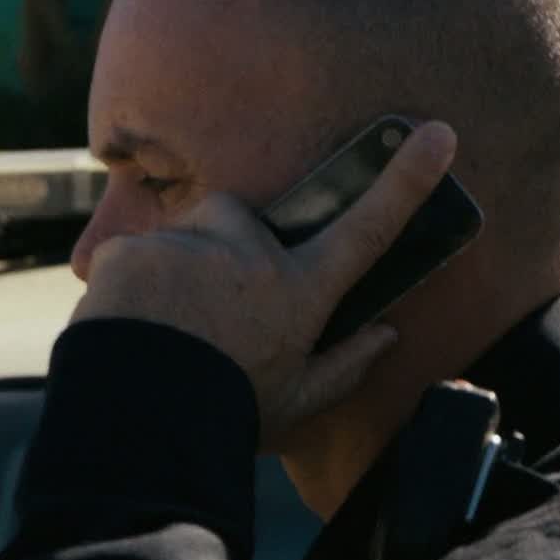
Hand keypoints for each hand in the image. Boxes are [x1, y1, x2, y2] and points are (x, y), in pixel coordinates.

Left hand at [72, 121, 458, 444]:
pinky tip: (121, 328)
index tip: (437, 134)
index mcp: (298, 292)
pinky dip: (123, 287)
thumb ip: (344, 367)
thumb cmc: (227, 416)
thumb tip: (386, 334)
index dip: (405, 181)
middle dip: (222, 239)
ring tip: (156, 328)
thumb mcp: (295, 404)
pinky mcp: (134, 251)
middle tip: (204, 296)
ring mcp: (191, 247)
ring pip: (178, 238)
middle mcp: (250, 255)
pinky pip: (127, 257)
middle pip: (238, 215)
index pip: (366, 230)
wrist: (144, 425)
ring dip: (167, 269)